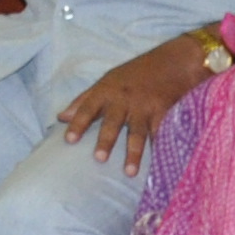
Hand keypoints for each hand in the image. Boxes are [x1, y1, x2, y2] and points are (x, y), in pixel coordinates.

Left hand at [55, 32, 217, 173]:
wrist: (173, 62)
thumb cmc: (134, 74)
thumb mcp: (106, 81)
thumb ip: (83, 100)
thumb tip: (61, 117)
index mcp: (106, 91)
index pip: (88, 108)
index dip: (78, 124)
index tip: (68, 140)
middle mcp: (124, 100)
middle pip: (113, 123)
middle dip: (106, 140)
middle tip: (99, 159)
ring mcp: (145, 107)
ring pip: (138, 133)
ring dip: (134, 153)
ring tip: (130, 173)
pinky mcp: (164, 113)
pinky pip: (161, 134)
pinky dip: (160, 149)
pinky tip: (158, 164)